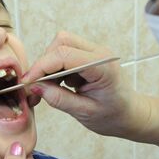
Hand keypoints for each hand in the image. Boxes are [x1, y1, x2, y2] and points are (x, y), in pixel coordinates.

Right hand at [22, 31, 151, 139]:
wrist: (131, 114)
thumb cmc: (114, 116)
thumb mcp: (85, 113)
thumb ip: (59, 99)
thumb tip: (35, 88)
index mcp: (102, 67)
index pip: (64, 55)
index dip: (41, 67)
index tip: (27, 83)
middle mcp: (99, 53)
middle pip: (61, 43)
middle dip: (44, 63)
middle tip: (35, 87)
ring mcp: (94, 52)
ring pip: (61, 45)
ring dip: (49, 66)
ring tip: (47, 89)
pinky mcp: (88, 56)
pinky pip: (65, 54)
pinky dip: (55, 68)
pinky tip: (58, 86)